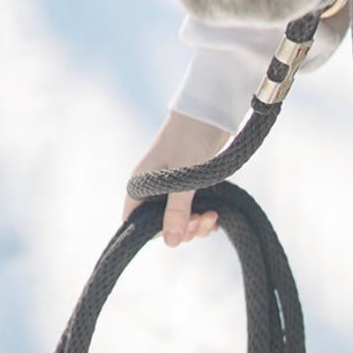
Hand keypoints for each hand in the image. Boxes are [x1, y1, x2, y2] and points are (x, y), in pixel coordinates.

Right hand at [123, 111, 231, 247]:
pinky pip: (192, 209)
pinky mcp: (190, 182)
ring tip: (213, 216)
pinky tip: (216, 216)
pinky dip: (203, 216)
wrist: (211, 108)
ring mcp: (171, 186)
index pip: (136, 223)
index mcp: (140, 186)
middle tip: (203, 220)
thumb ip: (176, 210)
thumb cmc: (190, 137)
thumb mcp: (184, 177)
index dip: (156, 233)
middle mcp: (152, 189)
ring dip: (196, 224)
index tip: (179, 230)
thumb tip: (171, 244)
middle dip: (183, 229)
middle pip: (161, 224)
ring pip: (179, 219)